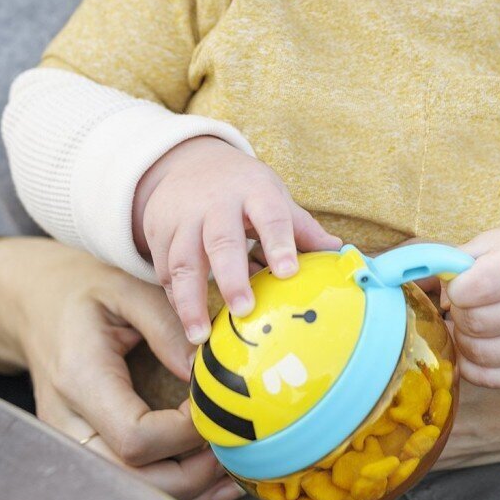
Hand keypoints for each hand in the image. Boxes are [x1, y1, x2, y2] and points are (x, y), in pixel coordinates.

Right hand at [0, 236, 242, 499]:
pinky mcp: (83, 448)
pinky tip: (208, 477)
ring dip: (187, 488)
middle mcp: (68, 424)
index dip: (184, 431)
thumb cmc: (83, 292)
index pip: (136, 436)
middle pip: (134, 479)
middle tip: (235, 443)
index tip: (216, 404)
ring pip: (133, 490)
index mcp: (80, 379)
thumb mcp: (128, 290)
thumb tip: (204, 369)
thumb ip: (167, 326)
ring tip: (232, 465)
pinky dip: (171, 486)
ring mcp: (71, 443)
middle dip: (192, 472)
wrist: (35, 305)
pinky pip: (128, 482)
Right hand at [133, 136, 341, 342]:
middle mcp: (217, 203)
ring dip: (190, 300)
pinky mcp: (158, 234)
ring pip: (183, 260)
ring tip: (201, 336)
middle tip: (245, 310)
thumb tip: (341, 254)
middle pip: (222, 240)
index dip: (280, 243)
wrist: (190, 163)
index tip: (289, 272)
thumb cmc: (244, 189)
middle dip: (232, 277)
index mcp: (255, 191)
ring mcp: (184, 218)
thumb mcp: (274, 197)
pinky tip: (185, 323)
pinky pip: (163, 270)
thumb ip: (302, 229)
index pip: (272, 216)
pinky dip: (173, 299)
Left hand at [441, 228, 499, 388]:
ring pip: (481, 354)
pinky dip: (471, 366)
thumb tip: (436, 287)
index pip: (484, 284)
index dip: (458, 288)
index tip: (458, 285)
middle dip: (459, 314)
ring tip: (468, 324)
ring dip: (462, 340)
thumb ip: (457, 260)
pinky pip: (491, 379)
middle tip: (463, 304)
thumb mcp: (491, 245)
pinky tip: (472, 346)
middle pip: (477, 322)